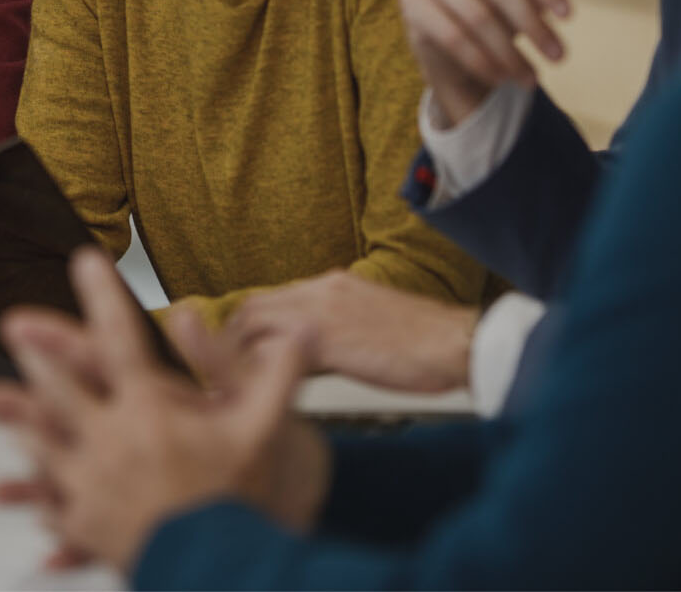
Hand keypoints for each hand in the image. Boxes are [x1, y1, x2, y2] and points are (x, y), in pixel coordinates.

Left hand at [0, 250, 316, 574]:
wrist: (220, 569)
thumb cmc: (243, 500)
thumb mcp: (265, 430)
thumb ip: (275, 375)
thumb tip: (300, 332)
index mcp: (149, 410)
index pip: (118, 338)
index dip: (101, 297)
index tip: (85, 262)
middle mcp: (110, 440)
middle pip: (59, 386)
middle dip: (38, 351)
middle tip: (16, 325)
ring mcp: (90, 483)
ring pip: (40, 442)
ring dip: (14, 419)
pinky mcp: (86, 525)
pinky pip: (51, 505)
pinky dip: (32, 496)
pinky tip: (8, 493)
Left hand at [231, 272, 478, 393]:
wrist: (459, 342)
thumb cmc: (427, 344)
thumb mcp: (373, 324)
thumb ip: (339, 330)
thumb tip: (313, 354)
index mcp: (333, 285)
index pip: (272, 299)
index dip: (250, 328)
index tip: (241, 353)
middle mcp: (321, 291)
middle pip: (252, 308)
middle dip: (232, 340)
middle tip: (222, 373)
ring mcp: (321, 312)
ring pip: (254, 325)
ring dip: (236, 356)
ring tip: (229, 388)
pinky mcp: (326, 340)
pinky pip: (272, 352)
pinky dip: (255, 373)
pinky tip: (252, 395)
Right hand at [398, 0, 612, 125]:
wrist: (456, 38)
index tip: (570, 17)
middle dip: (533, 24)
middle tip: (559, 56)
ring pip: (475, 15)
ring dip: (510, 51)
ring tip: (534, 74)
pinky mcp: (409, 5)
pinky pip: (452, 36)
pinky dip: (483, 61)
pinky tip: (504, 77)